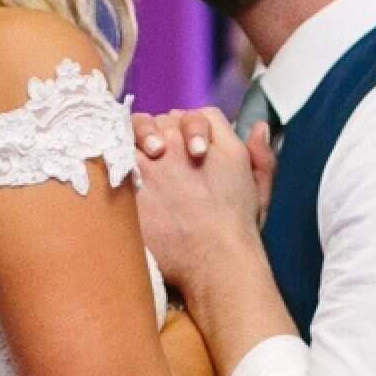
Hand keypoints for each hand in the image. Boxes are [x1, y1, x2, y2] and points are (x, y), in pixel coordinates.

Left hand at [130, 109, 265, 294]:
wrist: (215, 260)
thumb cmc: (237, 228)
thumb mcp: (258, 186)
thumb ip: (260, 155)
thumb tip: (259, 127)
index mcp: (211, 142)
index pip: (193, 115)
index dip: (188, 127)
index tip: (190, 148)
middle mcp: (178, 144)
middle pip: (160, 120)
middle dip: (160, 133)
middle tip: (159, 154)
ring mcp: (149, 163)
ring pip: (132, 132)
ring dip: (135, 141)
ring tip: (143, 162)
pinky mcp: (128, 184)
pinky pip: (114, 158)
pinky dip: (116, 161)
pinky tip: (123, 173)